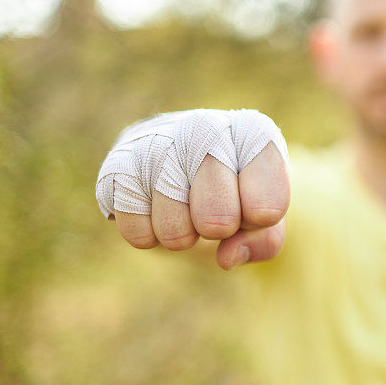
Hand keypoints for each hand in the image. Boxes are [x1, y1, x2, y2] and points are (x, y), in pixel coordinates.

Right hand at [96, 109, 289, 269]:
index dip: (259, 223)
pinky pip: (136, 229)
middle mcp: (205, 127)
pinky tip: (157, 208)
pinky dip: (149, 234)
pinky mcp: (119, 164)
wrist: (184, 162)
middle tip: (216, 217)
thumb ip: (264, 241)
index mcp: (253, 134)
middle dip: (219, 231)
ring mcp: (158, 142)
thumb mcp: (264, 216)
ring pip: (173, 226)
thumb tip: (227, 257)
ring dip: (182, 235)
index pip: (267, 205)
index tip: (254, 210)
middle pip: (219, 217)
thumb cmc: (234, 189)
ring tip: (186, 209)